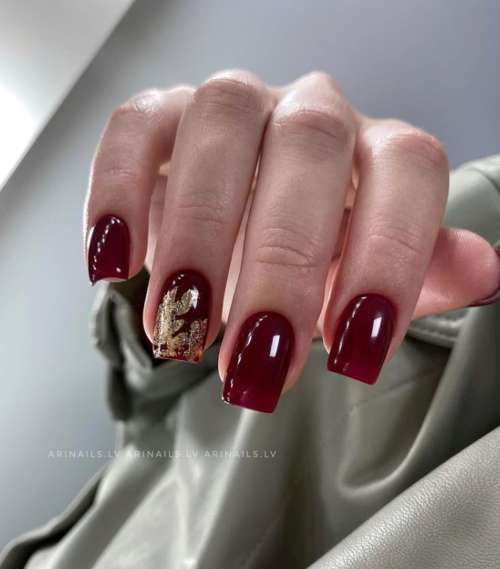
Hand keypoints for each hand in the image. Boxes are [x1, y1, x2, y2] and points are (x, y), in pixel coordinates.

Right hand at [84, 70, 499, 411]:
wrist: (240, 213)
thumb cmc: (312, 249)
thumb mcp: (366, 269)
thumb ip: (418, 270)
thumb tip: (480, 270)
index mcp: (374, 148)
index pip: (407, 170)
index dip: (390, 258)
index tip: (350, 357)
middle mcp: (310, 112)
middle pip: (308, 152)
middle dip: (279, 268)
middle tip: (250, 364)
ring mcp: (232, 104)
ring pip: (219, 129)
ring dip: (195, 236)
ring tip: (180, 328)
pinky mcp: (159, 114)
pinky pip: (134, 130)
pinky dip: (117, 194)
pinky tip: (113, 265)